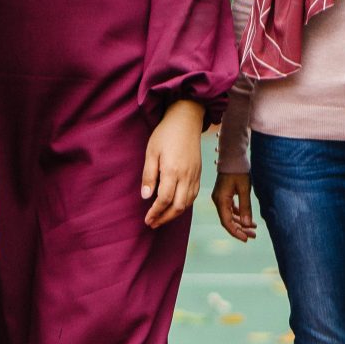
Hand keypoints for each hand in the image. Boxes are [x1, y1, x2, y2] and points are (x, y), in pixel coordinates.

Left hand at [139, 102, 203, 228]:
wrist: (186, 120)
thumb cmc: (166, 134)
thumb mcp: (151, 152)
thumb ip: (149, 175)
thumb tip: (146, 196)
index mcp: (173, 171)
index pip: (164, 200)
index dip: (155, 212)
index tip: (147, 219)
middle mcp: (186, 176)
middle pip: (178, 207)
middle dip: (165, 218)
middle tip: (153, 223)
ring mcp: (194, 176)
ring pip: (187, 203)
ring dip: (174, 214)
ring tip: (162, 218)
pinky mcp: (198, 173)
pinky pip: (193, 195)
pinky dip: (184, 205)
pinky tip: (175, 206)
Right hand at [210, 171, 255, 241]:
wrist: (232, 157)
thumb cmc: (238, 171)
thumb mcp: (244, 189)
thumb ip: (246, 207)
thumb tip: (247, 224)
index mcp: (221, 200)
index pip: (226, 222)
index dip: (236, 232)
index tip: (246, 239)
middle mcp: (218, 201)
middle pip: (228, 220)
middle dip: (240, 229)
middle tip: (253, 235)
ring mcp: (220, 198)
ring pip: (229, 215)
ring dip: (240, 222)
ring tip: (253, 229)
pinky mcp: (223, 195)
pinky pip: (230, 209)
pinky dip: (238, 214)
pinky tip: (247, 218)